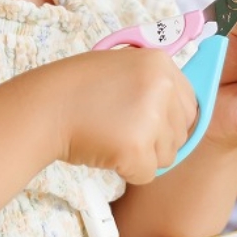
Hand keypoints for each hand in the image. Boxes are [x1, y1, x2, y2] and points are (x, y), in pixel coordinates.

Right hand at [49, 49, 196, 183]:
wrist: (45, 107)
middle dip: (156, 140)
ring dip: (142, 155)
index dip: (170, 120)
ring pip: (167, 155)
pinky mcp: (137, 148)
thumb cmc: (78, 90)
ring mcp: (151, 117)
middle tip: (121, 129)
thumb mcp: (123, 68)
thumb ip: (154, 84)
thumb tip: (183, 114)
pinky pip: (147, 174)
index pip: (191, 104)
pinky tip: (106, 151)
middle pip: (182, 132)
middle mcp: (162, 86)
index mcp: (161, 63)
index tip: (146, 122)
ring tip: (111, 136)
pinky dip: (127, 171)